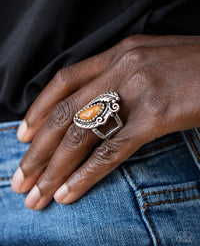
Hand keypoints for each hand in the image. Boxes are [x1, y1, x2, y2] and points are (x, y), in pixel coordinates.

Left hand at [11, 35, 199, 209]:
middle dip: (38, 149)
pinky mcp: (156, 116)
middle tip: (21, 177)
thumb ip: (120, 76)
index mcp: (119, 53)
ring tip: (36, 192)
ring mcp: (137, 91)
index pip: (64, 80)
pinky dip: (86, 175)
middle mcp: (121, 68)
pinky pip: (112, 151)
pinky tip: (69, 192)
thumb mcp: (149, 60)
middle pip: (64, 112)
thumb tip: (97, 104)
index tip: (23, 135)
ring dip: (54, 168)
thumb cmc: (192, 65)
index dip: (39, 109)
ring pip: (81, 134)